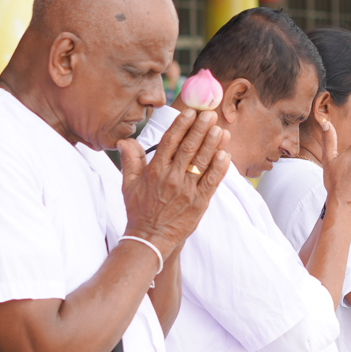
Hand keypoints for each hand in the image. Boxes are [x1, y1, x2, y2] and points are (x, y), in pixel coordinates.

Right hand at [121, 109, 230, 257]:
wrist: (150, 238)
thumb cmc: (139, 210)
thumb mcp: (128, 184)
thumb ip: (130, 160)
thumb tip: (126, 140)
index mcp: (155, 171)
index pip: (170, 142)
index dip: (181, 125)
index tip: (190, 113)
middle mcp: (171, 178)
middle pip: (188, 148)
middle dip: (200, 129)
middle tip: (210, 115)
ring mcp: (187, 190)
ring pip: (202, 162)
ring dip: (212, 144)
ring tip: (220, 130)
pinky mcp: (199, 202)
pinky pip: (211, 182)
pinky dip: (219, 168)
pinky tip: (225, 155)